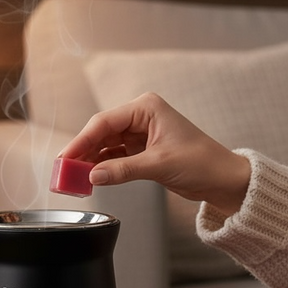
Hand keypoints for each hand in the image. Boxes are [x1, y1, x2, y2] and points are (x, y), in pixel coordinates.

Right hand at [59, 93, 251, 214]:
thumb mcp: (160, 165)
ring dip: (90, 161)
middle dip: (82, 151)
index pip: (104, 122)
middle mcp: (140, 117)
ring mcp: (140, 134)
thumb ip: (123, 170)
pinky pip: (113, 157)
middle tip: (64, 171)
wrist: (223, 179)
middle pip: (101, 133)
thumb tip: (93, 176)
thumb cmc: (203, 162)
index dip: (82, 140)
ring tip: (73, 177)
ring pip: (105, 145)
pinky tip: (90, 177)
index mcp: (146, 108)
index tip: (66, 158)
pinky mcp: (141, 150)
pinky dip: (102, 167)